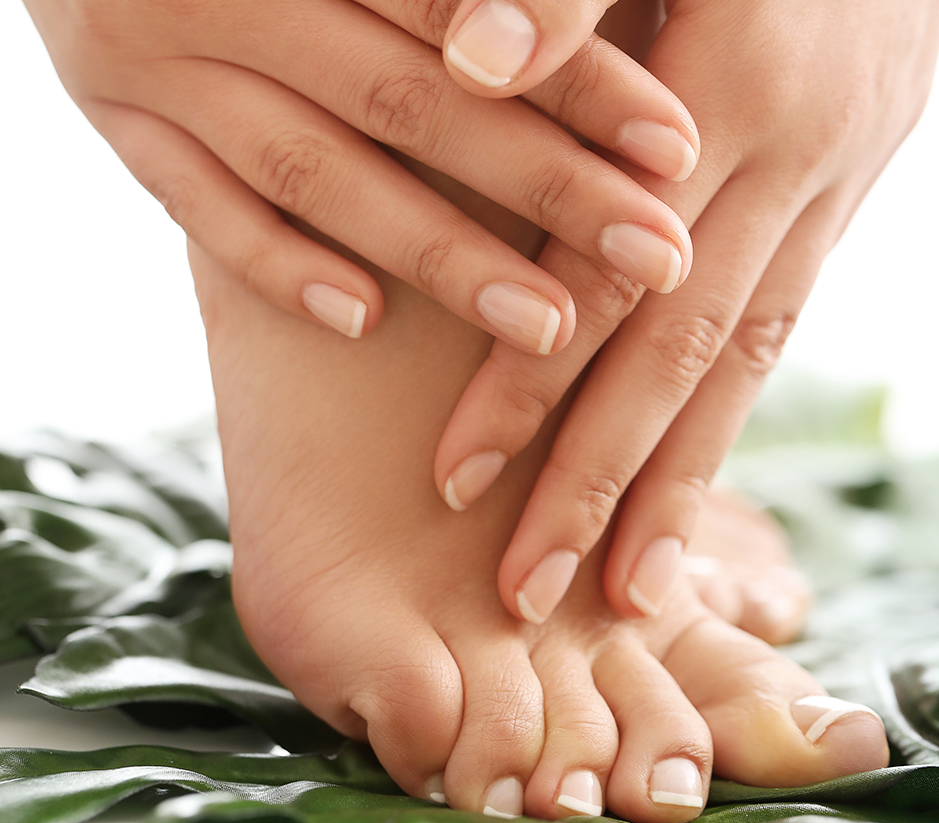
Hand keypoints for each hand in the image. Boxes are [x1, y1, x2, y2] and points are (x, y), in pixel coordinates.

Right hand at [22, 0, 694, 351]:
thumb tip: (529, 45)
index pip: (463, 8)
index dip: (576, 77)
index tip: (674, 150)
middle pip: (409, 101)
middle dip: (542, 186)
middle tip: (654, 256)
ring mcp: (156, 60)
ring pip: (315, 172)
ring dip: (435, 253)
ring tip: (547, 326)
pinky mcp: (117, 123)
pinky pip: (197, 209)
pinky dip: (280, 267)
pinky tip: (363, 319)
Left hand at [432, 0, 938, 622]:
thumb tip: (466, 65)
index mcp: (733, 89)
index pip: (601, 275)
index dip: (528, 384)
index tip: (456, 481)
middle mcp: (787, 163)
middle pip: (678, 359)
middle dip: (601, 485)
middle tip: (531, 595)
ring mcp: (827, 190)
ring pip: (743, 369)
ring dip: (682, 489)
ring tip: (630, 594)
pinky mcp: (838, 198)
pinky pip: (778, 331)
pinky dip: (727, 422)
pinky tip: (686, 487)